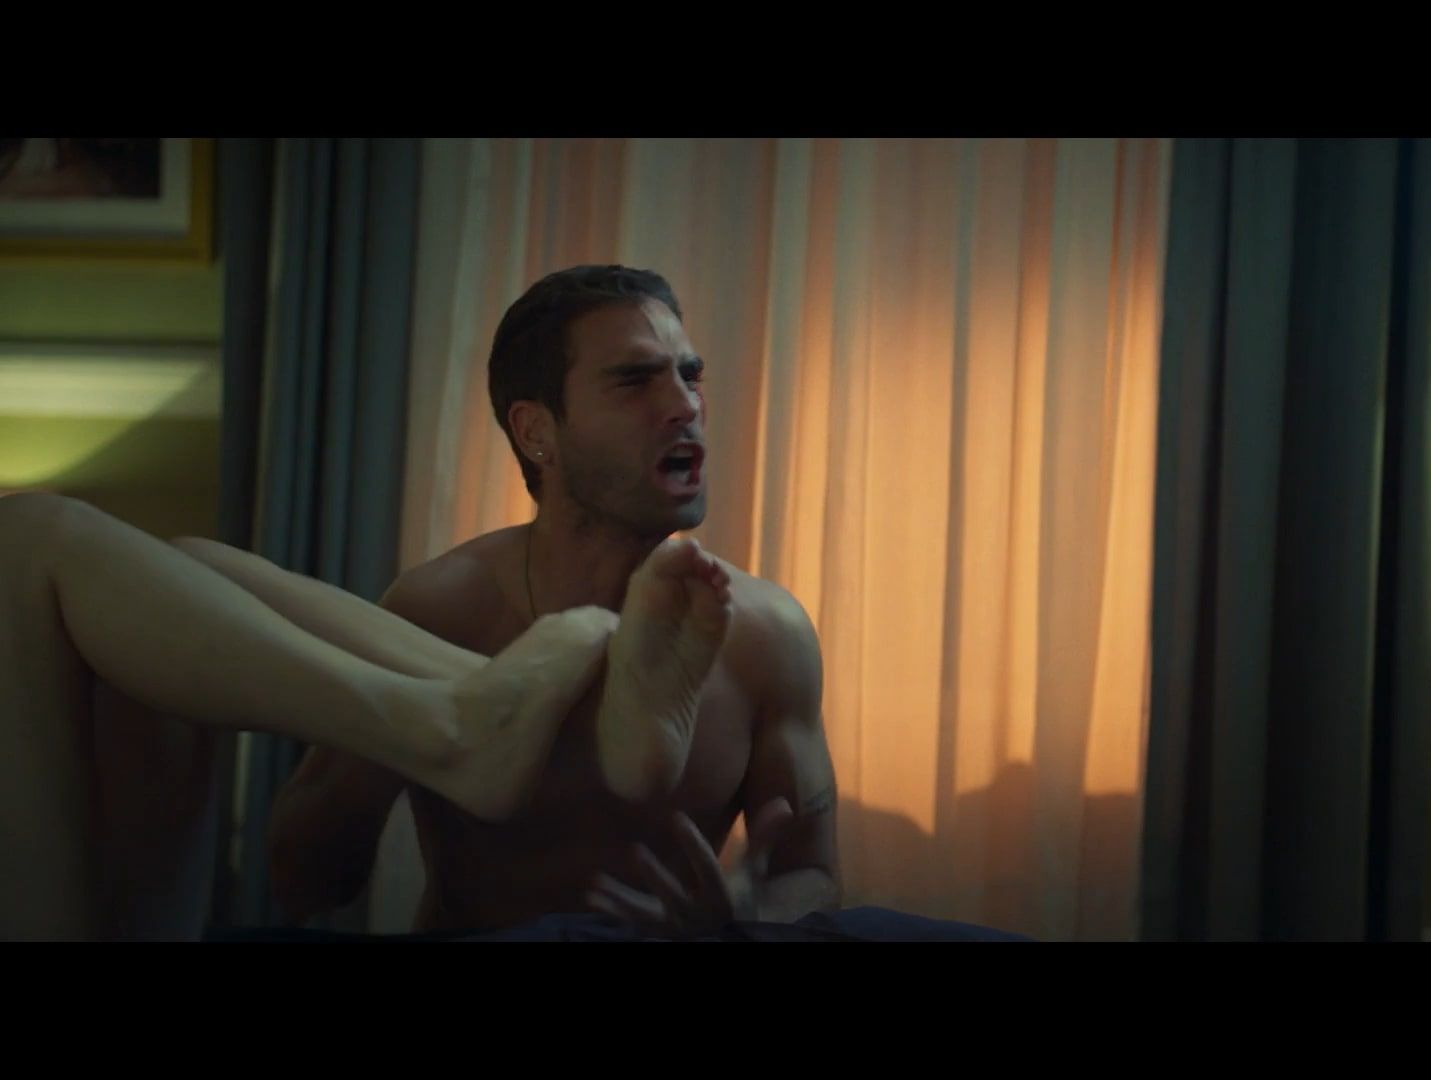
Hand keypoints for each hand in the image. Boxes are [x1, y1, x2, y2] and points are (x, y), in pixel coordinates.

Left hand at [585, 797, 794, 938]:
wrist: (731, 937)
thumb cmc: (743, 896)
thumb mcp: (755, 870)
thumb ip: (766, 837)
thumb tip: (785, 802)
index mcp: (722, 898)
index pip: (706, 869)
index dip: (692, 844)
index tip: (676, 816)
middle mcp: (697, 917)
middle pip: (673, 896)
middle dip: (654, 876)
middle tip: (635, 850)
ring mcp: (675, 928)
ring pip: (645, 915)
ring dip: (620, 900)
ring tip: (595, 884)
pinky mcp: (658, 932)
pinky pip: (631, 922)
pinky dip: (611, 910)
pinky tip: (591, 893)